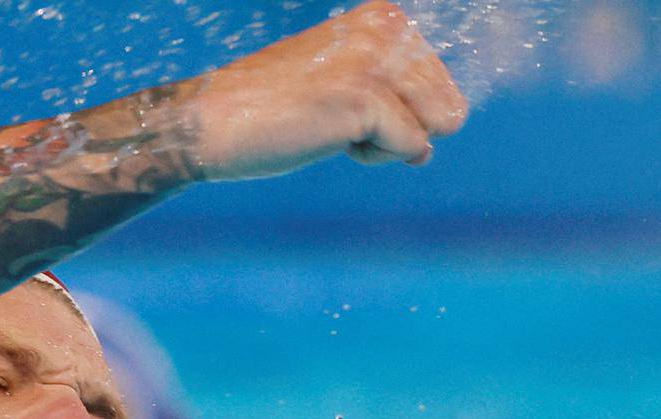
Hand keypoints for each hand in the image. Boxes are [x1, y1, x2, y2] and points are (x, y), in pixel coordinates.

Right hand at [180, 2, 467, 180]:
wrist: (212, 122)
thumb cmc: (272, 111)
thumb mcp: (343, 82)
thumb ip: (394, 98)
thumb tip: (430, 147)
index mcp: (385, 19)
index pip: (444, 85)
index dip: (401, 115)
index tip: (346, 106)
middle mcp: (388, 29)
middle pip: (448, 107)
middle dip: (401, 129)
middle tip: (341, 120)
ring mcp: (378, 61)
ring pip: (436, 126)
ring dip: (389, 144)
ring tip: (337, 128)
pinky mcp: (366, 98)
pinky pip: (412, 147)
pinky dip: (373, 157)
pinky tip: (328, 139)